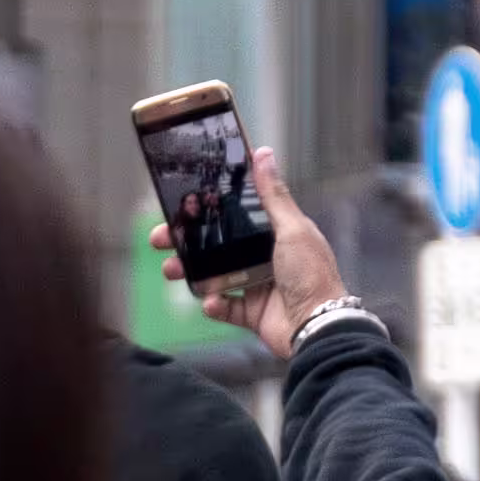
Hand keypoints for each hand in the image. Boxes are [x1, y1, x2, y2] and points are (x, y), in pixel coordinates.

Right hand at [152, 150, 346, 360]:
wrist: (318, 326)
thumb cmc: (312, 274)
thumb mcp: (292, 228)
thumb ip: (274, 195)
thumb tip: (263, 154)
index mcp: (277, 234)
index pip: (237, 216)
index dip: (210, 210)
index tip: (182, 203)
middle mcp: (265, 257)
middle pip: (218, 245)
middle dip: (187, 242)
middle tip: (161, 238)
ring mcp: (257, 285)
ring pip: (214, 275)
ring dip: (191, 272)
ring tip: (172, 269)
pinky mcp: (252, 313)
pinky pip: (225, 307)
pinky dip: (215, 304)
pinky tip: (212, 300)